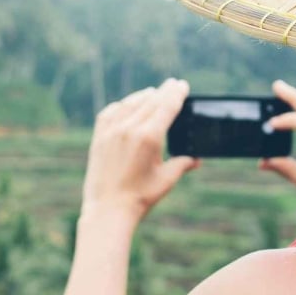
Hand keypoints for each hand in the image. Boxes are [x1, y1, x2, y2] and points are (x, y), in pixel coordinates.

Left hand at [82, 78, 199, 221]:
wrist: (108, 209)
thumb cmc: (140, 198)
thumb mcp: (166, 180)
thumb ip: (182, 164)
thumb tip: (196, 159)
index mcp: (149, 137)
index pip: (166, 106)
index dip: (176, 93)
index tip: (182, 85)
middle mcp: (129, 128)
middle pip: (151, 101)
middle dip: (164, 91)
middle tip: (173, 84)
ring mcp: (111, 131)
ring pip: (131, 103)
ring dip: (144, 96)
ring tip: (153, 93)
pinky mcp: (99, 137)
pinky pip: (111, 112)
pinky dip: (122, 105)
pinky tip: (128, 105)